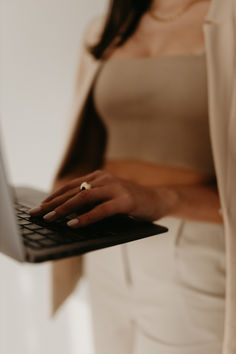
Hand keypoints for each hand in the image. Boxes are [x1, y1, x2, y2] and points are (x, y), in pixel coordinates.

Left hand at [29, 170, 177, 227]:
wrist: (158, 200)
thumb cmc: (130, 202)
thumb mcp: (108, 198)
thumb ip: (91, 200)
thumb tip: (66, 213)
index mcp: (98, 177)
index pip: (70, 186)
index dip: (53, 197)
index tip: (38, 208)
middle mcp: (105, 178)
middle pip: (73, 191)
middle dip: (52, 204)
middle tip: (36, 214)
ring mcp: (116, 187)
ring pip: (84, 197)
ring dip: (64, 209)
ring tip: (49, 219)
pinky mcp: (125, 200)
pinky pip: (101, 210)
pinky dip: (86, 217)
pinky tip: (73, 224)